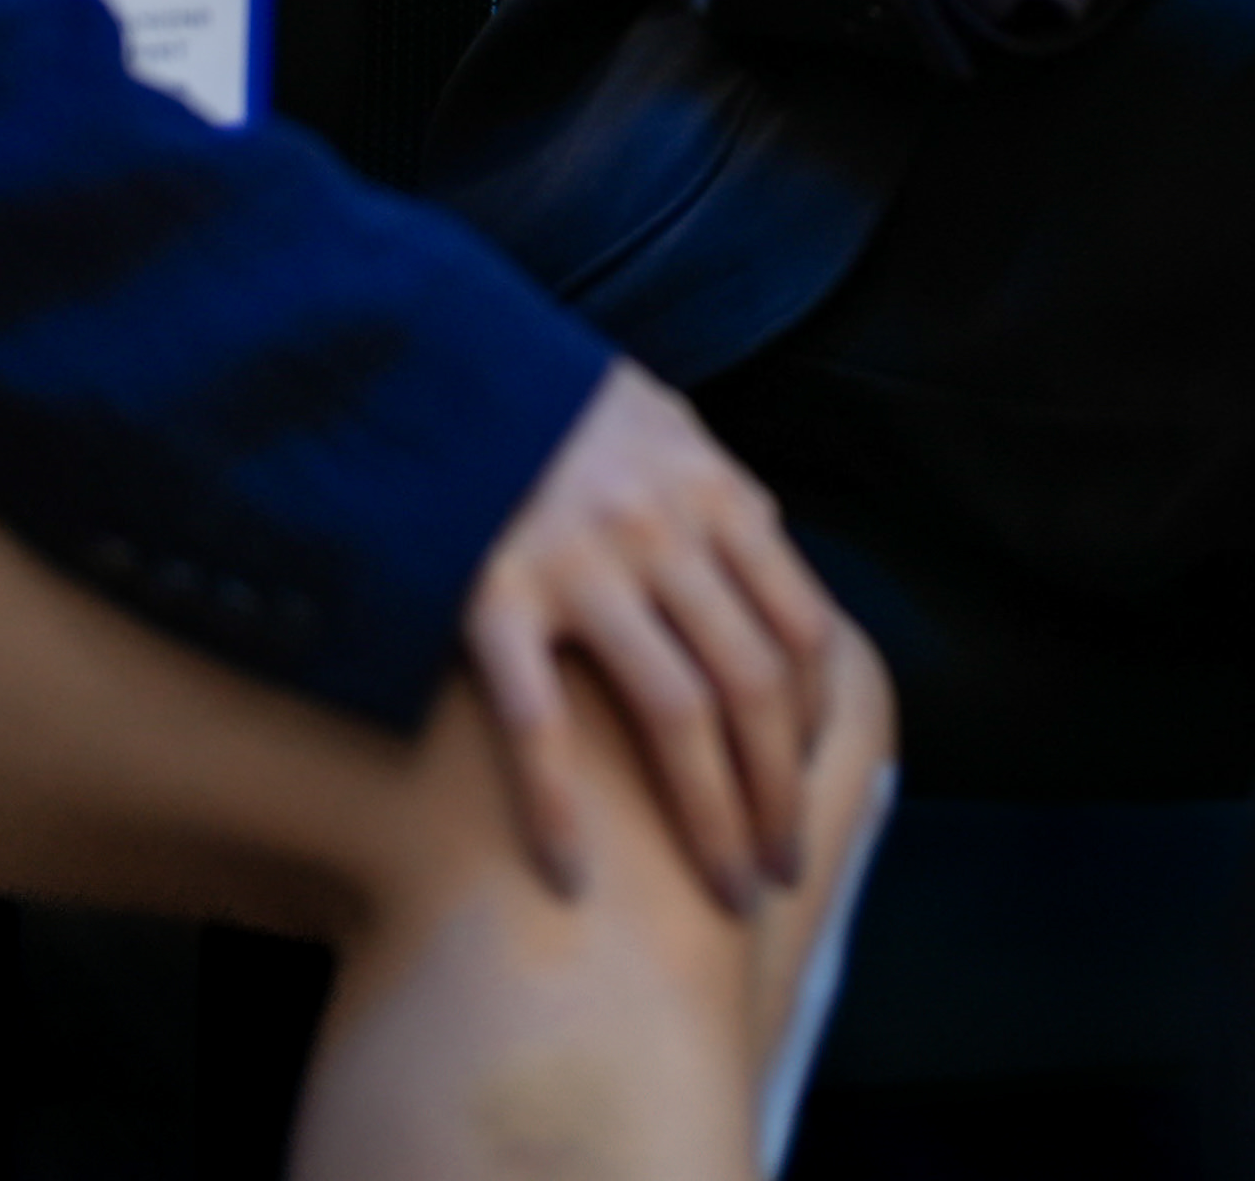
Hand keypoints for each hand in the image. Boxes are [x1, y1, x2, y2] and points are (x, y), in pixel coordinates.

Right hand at [459, 361, 859, 913]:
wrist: (439, 359)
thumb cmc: (557, 403)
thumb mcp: (664, 425)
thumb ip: (719, 497)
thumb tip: (770, 558)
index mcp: (716, 495)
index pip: (801, 631)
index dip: (814, 727)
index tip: (810, 794)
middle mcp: (665, 532)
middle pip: (753, 686)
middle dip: (778, 795)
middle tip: (784, 875)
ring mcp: (581, 566)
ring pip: (675, 714)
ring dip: (710, 817)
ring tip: (725, 895)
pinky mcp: (492, 598)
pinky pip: (537, 724)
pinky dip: (558, 807)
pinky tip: (573, 877)